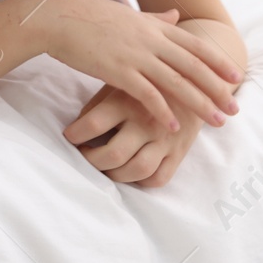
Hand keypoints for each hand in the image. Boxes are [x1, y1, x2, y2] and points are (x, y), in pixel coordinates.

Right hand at [41, 0, 241, 133]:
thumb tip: (176, 16)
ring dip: (200, 104)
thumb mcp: (126, 13)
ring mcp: (135, 55)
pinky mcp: (117, 71)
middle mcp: (150, 40)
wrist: (55, 18)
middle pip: (193, 66)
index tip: (236, 77)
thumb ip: (154, 19)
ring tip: (217, 121)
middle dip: (217, 89)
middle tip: (235, 108)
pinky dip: (164, 111)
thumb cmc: (86, 16)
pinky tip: (174, 126)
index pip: (195, 45)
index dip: (218, 62)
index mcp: (153, 26)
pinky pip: (147, 94)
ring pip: (177, 82)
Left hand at [64, 83, 201, 186]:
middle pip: (114, 154)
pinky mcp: (179, 153)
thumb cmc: (146, 82)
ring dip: (114, 174)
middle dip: (91, 160)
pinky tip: (130, 172)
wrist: (194, 81)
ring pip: (136, 170)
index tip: (69, 136)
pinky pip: (159, 178)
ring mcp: (165, 140)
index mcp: (126, 102)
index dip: (75, 134)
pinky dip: (141, 181)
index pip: (93, 124)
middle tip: (84, 154)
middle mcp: (146, 123)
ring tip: (105, 166)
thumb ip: (99, 105)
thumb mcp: (119, 83)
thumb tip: (77, 127)